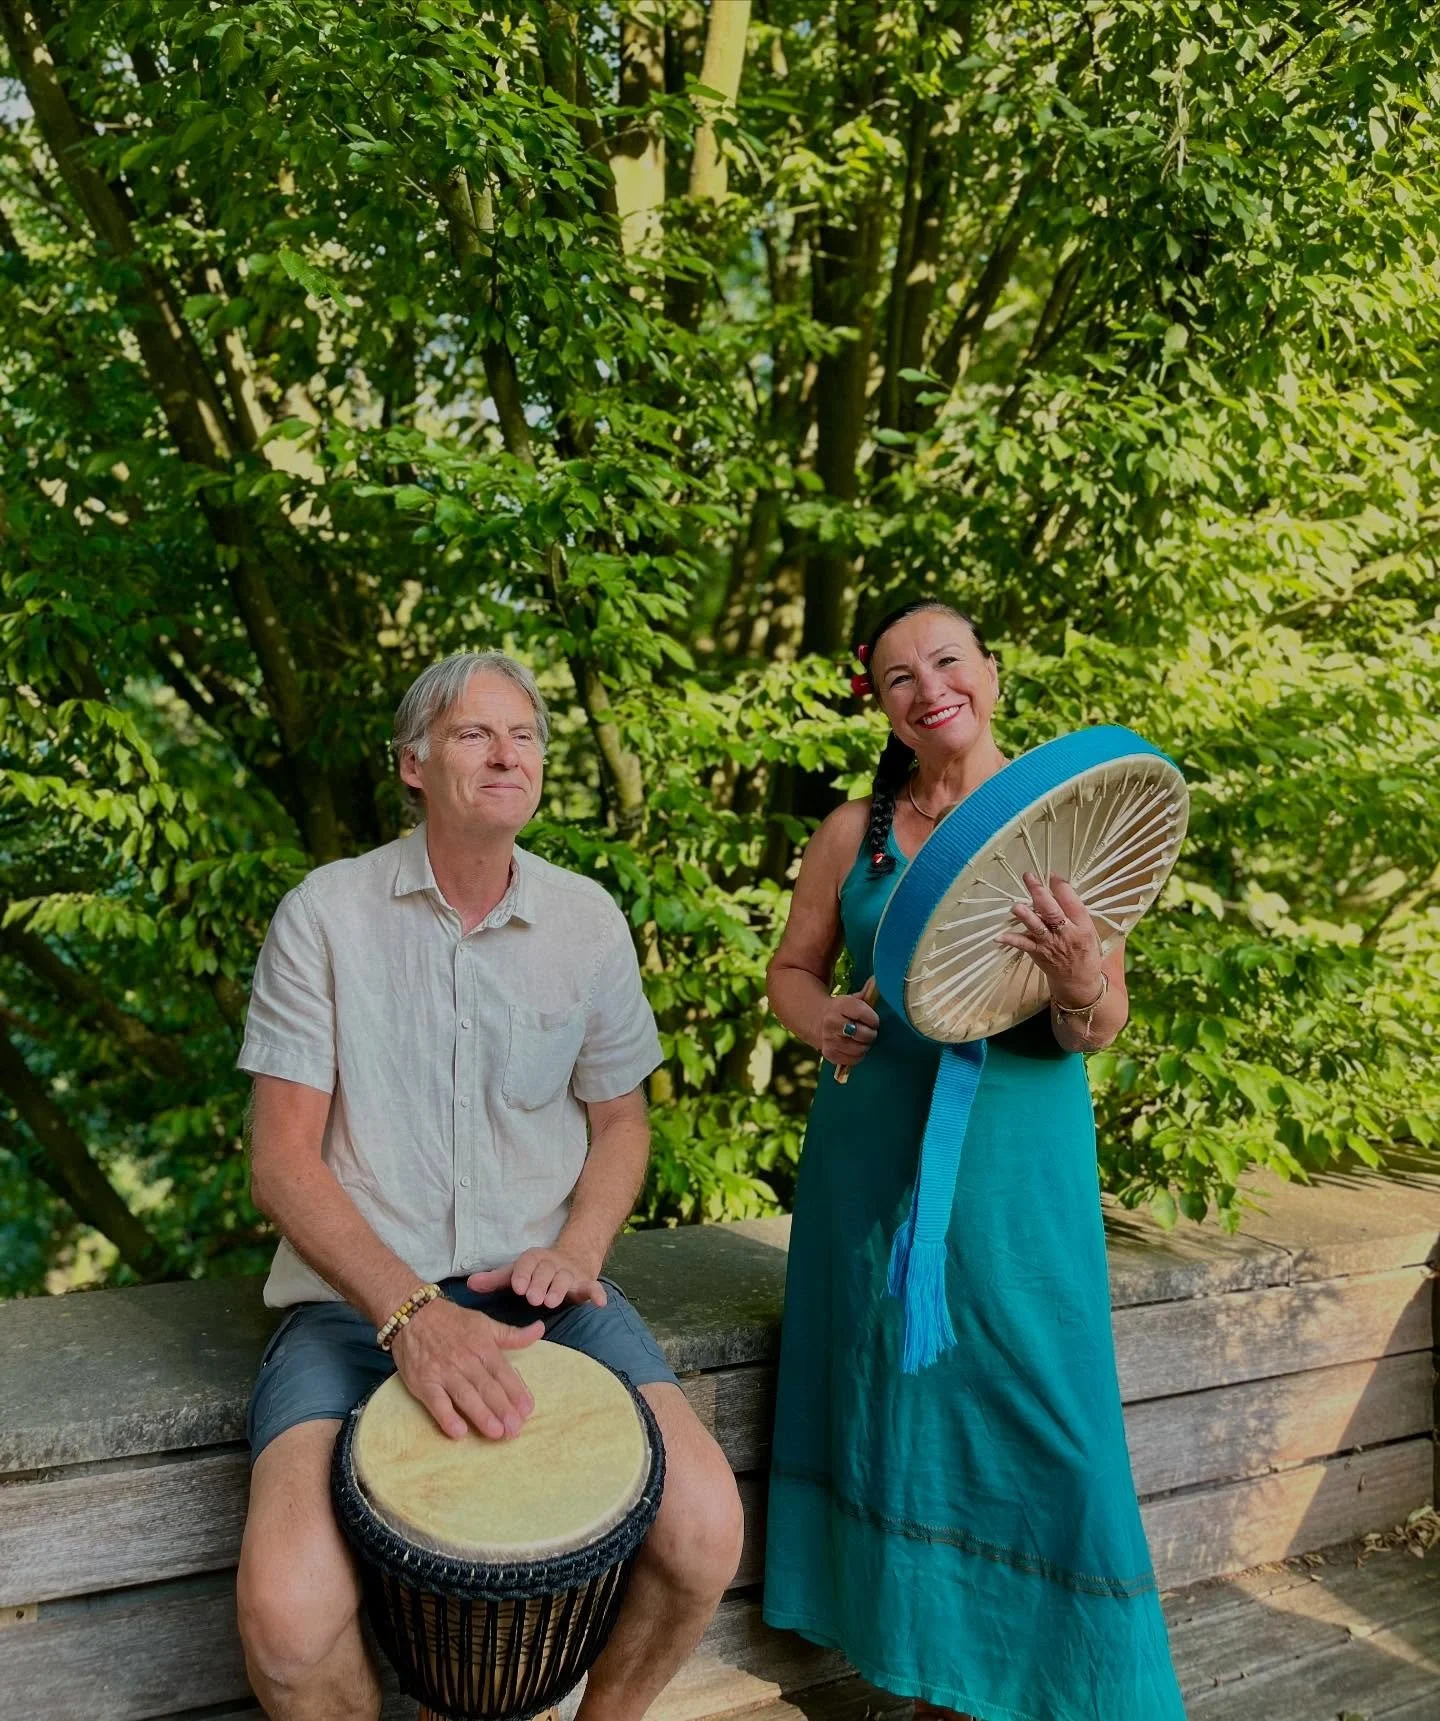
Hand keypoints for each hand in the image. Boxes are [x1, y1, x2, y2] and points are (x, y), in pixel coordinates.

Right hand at [389, 1296, 542, 1441]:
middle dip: (503, 1409)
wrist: (413, 1314)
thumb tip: (540, 1329)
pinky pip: (436, 1402)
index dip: (516, 1391)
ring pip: (466, 1396)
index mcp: (483, 1346)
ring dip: (481, 1415)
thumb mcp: (485, 1323)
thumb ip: (512, 1334)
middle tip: (515, 1430)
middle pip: (487, 1387)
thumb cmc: (452, 1321)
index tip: (527, 1409)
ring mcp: (443, 1372)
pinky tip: (459, 1432)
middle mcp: (465, 1359)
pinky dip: (447, 1417)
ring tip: (496, 1433)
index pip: (503, 1372)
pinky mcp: (423, 1382)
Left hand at [467, 1246, 607, 1310]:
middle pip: (546, 1272)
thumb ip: (494, 1280)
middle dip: (540, 1284)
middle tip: (533, 1298)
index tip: (517, 1287)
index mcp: (534, 1260)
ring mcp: (570, 1274)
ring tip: (552, 1302)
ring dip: (560, 1289)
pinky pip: (592, 1287)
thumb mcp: (515, 1273)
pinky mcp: (585, 1284)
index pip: (527, 1264)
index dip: (523, 1274)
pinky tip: (599, 1303)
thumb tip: (469, 1285)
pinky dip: (597, 1293)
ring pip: (566, 1279)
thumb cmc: (535, 1272)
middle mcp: (552, 1264)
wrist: (570, 1259)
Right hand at [820, 980, 879, 1068]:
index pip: (864, 1014)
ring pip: (860, 1049)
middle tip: (869, 1032)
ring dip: (865, 1045)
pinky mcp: (829, 1053)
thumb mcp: (852, 999)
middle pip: (863, 1034)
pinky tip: (855, 1047)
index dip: (874, 1020)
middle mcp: (832, 1023)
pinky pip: (853, 1060)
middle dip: (871, 1034)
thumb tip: (877, 980)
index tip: (873, 1021)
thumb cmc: (842, 1009)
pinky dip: (858, 1055)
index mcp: (840, 1005)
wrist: (817, 1019)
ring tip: (862, 1040)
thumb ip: (867, 992)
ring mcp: (829, 1039)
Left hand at [995, 873, 1103, 1006]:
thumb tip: (1055, 886)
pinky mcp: (1038, 953)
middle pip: (1053, 911)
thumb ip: (1073, 910)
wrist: (1079, 981)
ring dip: (1026, 916)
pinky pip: (1023, 945)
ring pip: (1037, 927)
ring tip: (1016, 907)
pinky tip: (999, 936)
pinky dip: (1011, 940)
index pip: (1071, 901)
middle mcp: (1066, 933)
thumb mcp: (1087, 928)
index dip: (1060, 886)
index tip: (1050, 874)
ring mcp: (1050, 943)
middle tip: (1029, 878)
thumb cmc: (1083, 950)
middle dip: (1040, 893)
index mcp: (1082, 924)